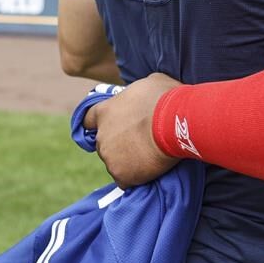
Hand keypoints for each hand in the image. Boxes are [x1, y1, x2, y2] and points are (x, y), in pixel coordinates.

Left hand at [84, 73, 183, 187]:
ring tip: (149, 156)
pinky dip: (135, 177)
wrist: (175, 122)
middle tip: (140, 141)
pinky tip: (149, 170)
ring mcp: (110, 157)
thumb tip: (146, 94)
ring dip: (127, 160)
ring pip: (115, 162)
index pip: (88, 119)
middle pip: (104, 143)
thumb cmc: (165, 98)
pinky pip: (125, 180)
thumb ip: (138, 93)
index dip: (101, 122)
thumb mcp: (150, 83)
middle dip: (118, 143)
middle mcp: (101, 136)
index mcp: (104, 111)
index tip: (112, 125)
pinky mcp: (122, 175)